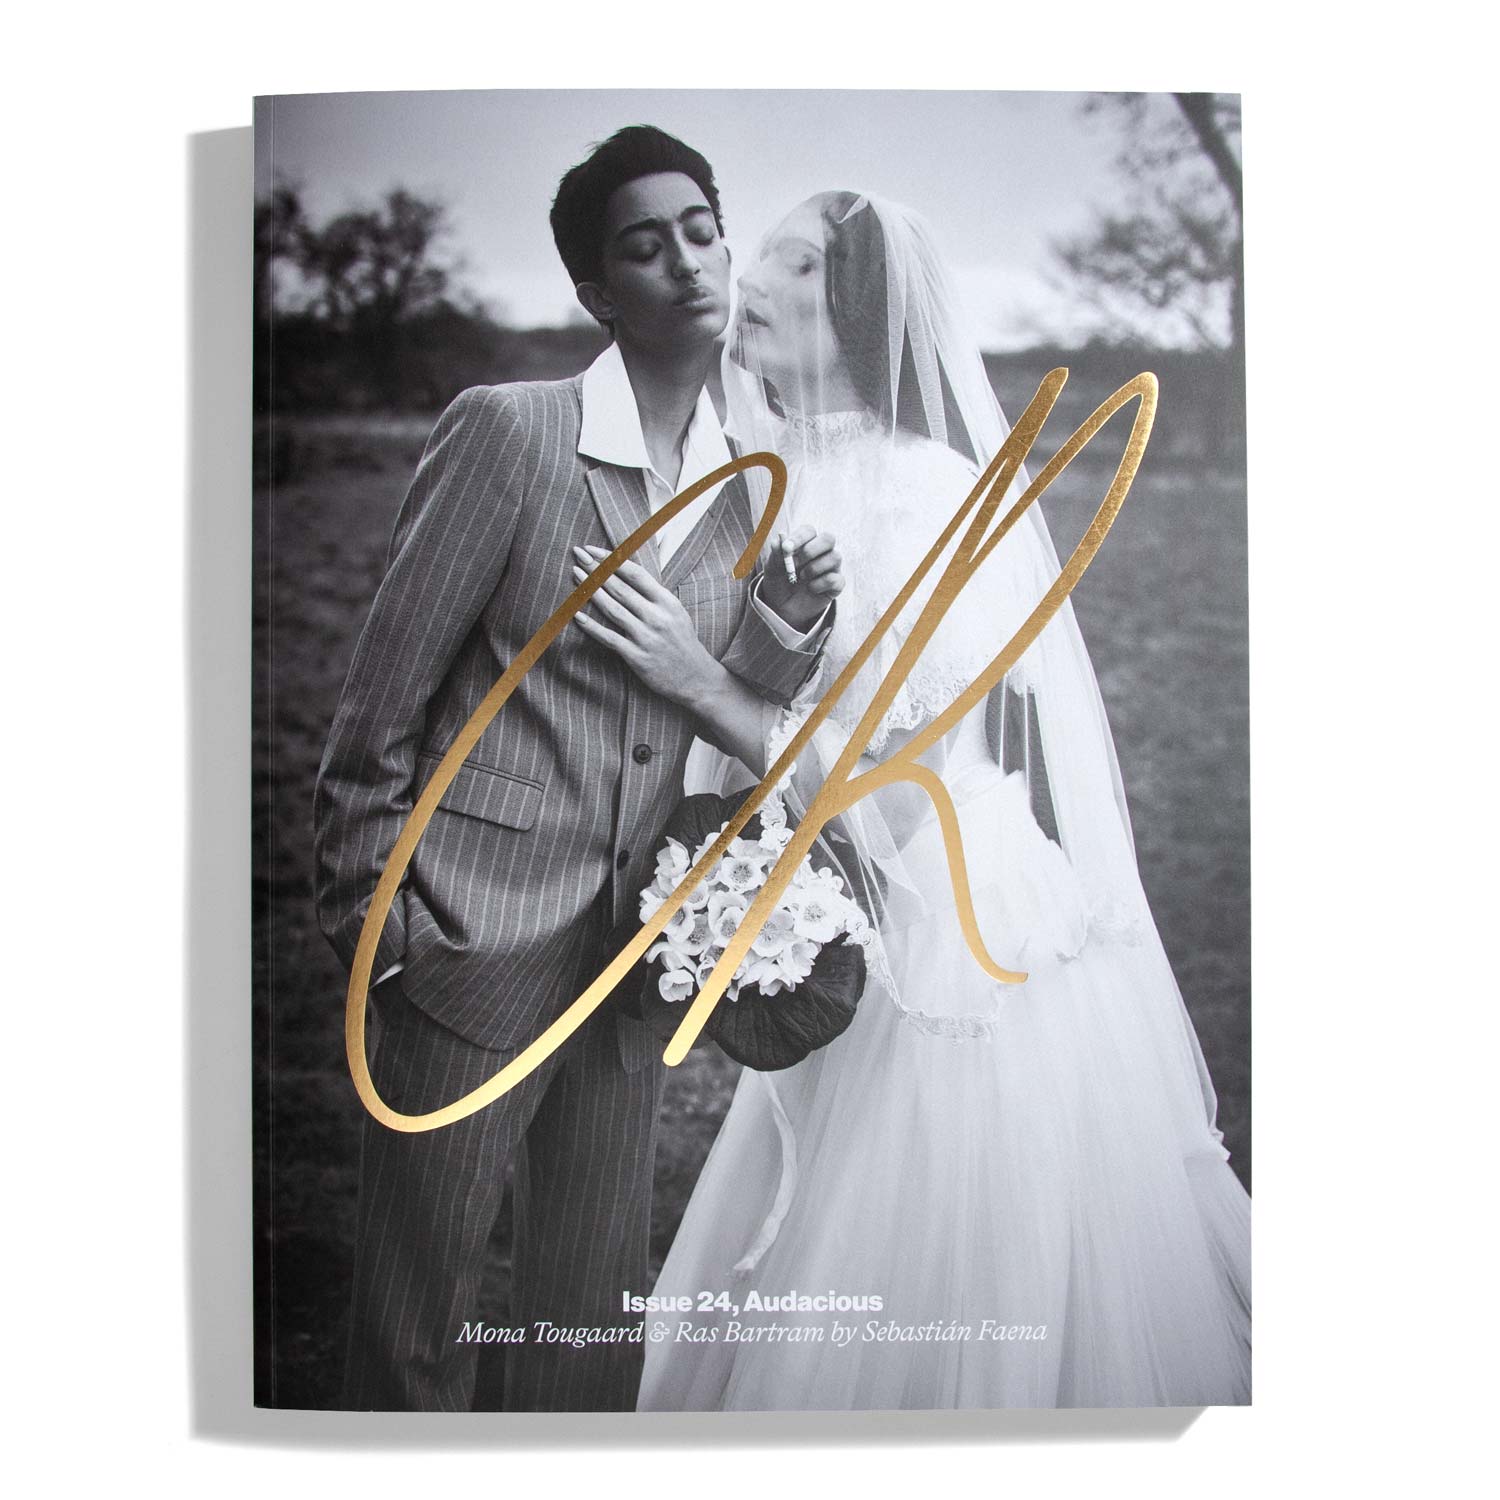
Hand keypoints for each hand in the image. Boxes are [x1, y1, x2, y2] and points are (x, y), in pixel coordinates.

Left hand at [570, 545, 716, 704]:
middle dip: (596, 570)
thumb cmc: (682, 642)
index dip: (612, 560)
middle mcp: (657, 617)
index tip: (593, 550)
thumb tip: (627, 571)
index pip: (635, 574)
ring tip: (576, 576)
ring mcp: (646, 637)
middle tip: (578, 555)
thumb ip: (654, 595)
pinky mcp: (637, 657)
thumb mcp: (676, 612)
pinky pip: (609, 638)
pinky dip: (592, 627)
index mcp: (667, 602)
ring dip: (591, 591)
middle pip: (621, 588)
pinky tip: (577, 615)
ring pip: (613, 609)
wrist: (696, 679)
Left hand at [755, 526, 842, 630]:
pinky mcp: (836, 584)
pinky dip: (820, 584)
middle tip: (795, 563)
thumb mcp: (772, 568)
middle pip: (828, 539)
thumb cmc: (779, 582)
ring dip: (814, 568)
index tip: (786, 548)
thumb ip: (776, 553)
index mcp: (806, 543)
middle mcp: (822, 552)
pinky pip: (835, 579)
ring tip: (800, 578)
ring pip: (835, 557)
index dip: (799, 537)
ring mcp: (831, 567)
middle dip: (811, 550)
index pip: (809, 531)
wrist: (782, 608)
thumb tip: (780, 537)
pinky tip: (811, 589)